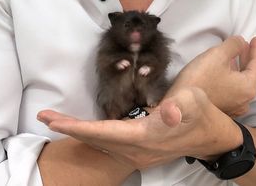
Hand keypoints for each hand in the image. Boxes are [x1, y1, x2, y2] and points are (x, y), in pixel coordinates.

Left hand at [37, 87, 242, 169]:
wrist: (211, 136)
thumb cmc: (201, 114)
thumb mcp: (193, 103)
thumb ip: (178, 108)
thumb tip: (165, 114)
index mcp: (144, 136)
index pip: (102, 132)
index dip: (75, 126)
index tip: (52, 120)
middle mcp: (135, 149)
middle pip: (94, 139)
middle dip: (68, 128)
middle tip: (44, 117)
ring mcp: (135, 152)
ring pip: (99, 142)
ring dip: (77, 131)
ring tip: (57, 120)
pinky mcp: (138, 150)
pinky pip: (107, 143)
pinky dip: (90, 134)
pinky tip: (83, 128)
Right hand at [166, 36, 255, 116]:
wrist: (181, 105)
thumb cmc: (201, 78)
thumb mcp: (218, 54)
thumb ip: (233, 44)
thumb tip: (240, 41)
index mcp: (248, 87)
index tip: (255, 38)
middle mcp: (245, 100)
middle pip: (251, 74)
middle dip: (247, 57)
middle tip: (244, 44)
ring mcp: (234, 107)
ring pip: (241, 82)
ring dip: (238, 67)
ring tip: (232, 55)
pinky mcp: (222, 110)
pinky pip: (232, 90)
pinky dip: (231, 77)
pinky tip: (223, 71)